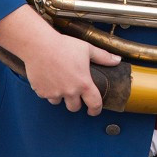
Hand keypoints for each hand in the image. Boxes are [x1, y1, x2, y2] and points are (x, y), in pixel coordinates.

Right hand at [0, 5, 120, 115]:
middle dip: (76, 103)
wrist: (40, 46)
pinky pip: (46, 96)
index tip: (93, 111)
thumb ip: (103, 57)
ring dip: (61, 97)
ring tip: (60, 84)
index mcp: (83, 83)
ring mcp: (54, 93)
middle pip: (74, 107)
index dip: (95, 110)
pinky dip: (48, 91)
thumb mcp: (87, 49)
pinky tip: (49, 80)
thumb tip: (117, 60)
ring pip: (59, 103)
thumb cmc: (63, 46)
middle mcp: (70, 91)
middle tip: (74, 93)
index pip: (94, 104)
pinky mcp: (41, 91)